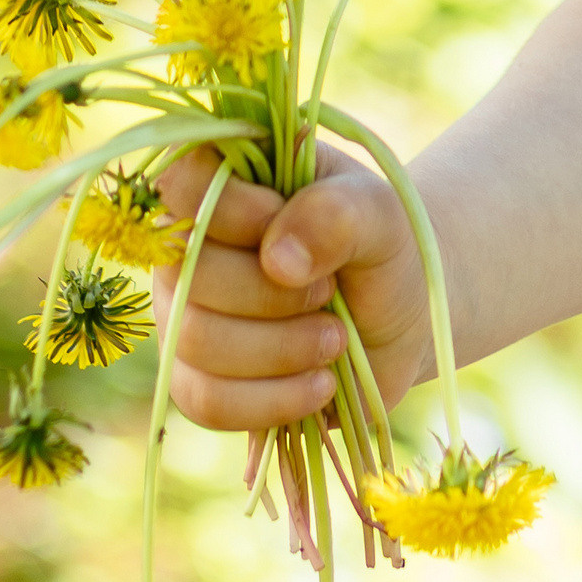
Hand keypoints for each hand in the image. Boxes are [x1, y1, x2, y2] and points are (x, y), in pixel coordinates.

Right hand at [154, 140, 432, 432]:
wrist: (399, 316)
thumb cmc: (382, 247)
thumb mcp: (381, 215)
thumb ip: (337, 215)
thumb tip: (278, 259)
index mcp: (225, 183)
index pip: (181, 180)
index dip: (231, 211)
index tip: (283, 221)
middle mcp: (188, 249)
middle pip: (189, 277)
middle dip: (272, 295)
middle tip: (330, 292)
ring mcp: (186, 316)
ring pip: (195, 342)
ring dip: (280, 349)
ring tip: (336, 339)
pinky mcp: (200, 380)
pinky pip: (205, 401)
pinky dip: (273, 399)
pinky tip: (321, 384)